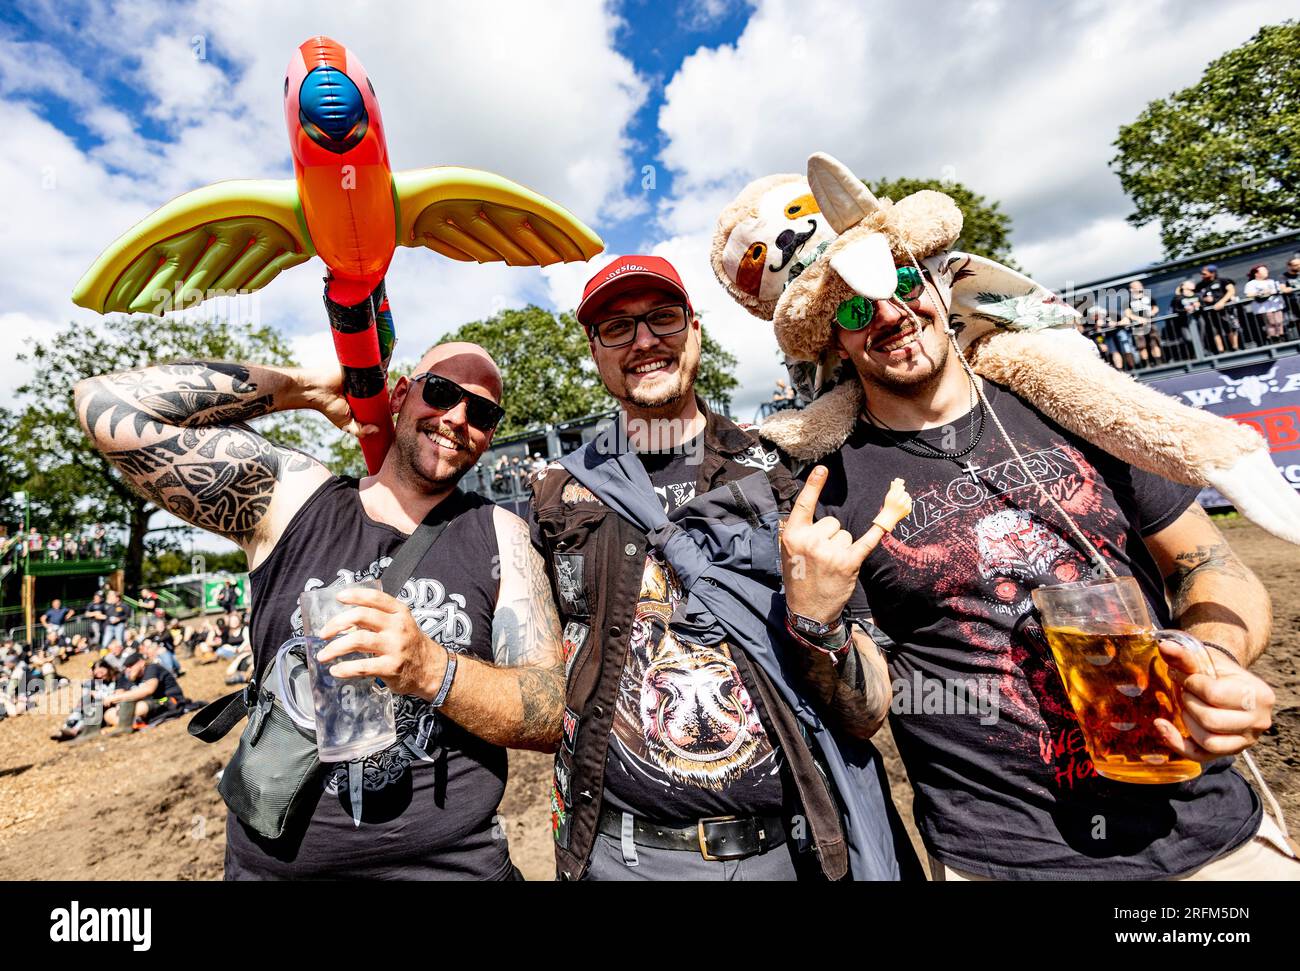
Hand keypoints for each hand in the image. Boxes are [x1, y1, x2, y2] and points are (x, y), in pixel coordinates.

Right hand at [293, 366, 380, 440]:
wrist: (316, 391)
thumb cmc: (329, 407)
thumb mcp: (346, 425)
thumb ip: (360, 431)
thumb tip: (376, 430)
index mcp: (362, 400)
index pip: (379, 401)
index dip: (387, 404)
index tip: (392, 408)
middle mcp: (363, 388)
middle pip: (381, 389)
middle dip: (388, 392)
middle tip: (388, 397)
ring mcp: (361, 377)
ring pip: (378, 377)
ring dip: (384, 379)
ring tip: (386, 385)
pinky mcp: (357, 367)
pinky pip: (370, 365)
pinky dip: (378, 367)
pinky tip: (383, 372)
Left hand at [315, 586, 447, 700]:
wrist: (431, 669)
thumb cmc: (410, 644)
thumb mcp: (399, 624)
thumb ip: (376, 620)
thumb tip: (344, 623)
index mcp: (399, 612)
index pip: (375, 598)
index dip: (354, 595)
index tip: (338, 597)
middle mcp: (397, 627)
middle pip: (361, 616)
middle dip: (337, 623)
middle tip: (324, 633)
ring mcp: (394, 647)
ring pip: (358, 640)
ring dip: (335, 648)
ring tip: (323, 655)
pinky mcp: (391, 667)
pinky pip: (362, 666)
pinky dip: (345, 669)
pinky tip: (336, 670)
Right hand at [781, 466, 907, 624]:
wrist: (809, 611)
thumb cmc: (800, 578)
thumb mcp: (790, 553)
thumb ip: (803, 533)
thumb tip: (827, 518)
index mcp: (793, 536)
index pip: (804, 505)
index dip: (813, 485)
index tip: (823, 469)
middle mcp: (811, 541)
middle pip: (833, 522)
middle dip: (831, 536)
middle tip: (821, 557)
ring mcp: (830, 552)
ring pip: (846, 534)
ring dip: (842, 547)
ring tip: (831, 565)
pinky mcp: (849, 562)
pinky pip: (866, 541)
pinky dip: (878, 532)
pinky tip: (886, 522)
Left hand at [1155, 638, 1274, 760]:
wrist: (1227, 684)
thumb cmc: (1215, 671)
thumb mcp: (1203, 659)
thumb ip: (1184, 655)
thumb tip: (1164, 646)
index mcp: (1259, 694)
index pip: (1214, 694)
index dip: (1191, 684)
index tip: (1185, 676)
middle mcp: (1259, 721)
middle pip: (1211, 721)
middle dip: (1189, 703)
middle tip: (1185, 692)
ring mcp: (1246, 740)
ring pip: (1209, 741)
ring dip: (1187, 722)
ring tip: (1185, 707)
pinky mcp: (1230, 751)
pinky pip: (1201, 755)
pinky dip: (1178, 743)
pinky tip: (1163, 727)